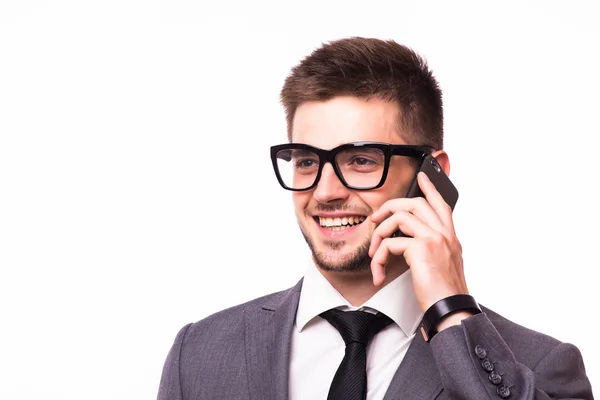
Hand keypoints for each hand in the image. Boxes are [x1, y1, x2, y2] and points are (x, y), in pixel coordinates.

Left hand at [368, 172, 468, 313]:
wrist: (451, 310)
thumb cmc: (445, 294)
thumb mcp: (444, 267)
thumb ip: (433, 250)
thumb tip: (410, 245)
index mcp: (450, 238)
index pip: (441, 204)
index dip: (430, 188)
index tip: (421, 175)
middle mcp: (445, 234)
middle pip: (415, 203)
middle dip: (390, 207)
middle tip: (375, 219)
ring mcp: (434, 239)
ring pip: (399, 217)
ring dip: (379, 234)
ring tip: (374, 253)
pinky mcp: (421, 248)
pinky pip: (390, 243)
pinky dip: (379, 257)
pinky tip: (379, 273)